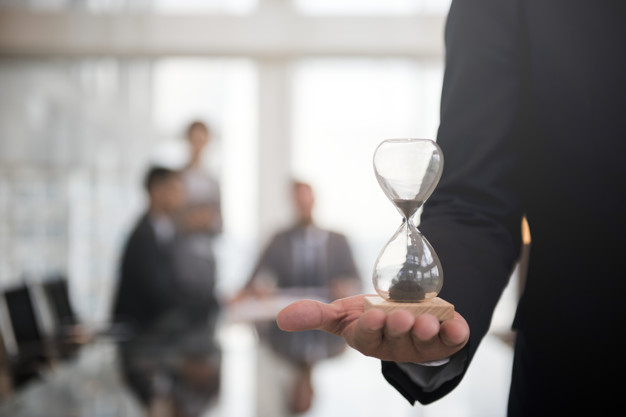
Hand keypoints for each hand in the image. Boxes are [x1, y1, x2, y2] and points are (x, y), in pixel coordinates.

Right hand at [276, 294, 468, 362]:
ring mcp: (422, 344)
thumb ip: (314, 315)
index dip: (372, 326)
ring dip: (426, 331)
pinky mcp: (446, 340)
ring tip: (426, 320)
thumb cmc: (370, 315)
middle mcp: (395, 345)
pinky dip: (457, 332)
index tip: (373, 314)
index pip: (368, 335)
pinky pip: (454, 340)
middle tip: (400, 316)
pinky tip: (456, 323)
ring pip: (425, 341)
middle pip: (397, 339)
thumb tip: (279, 319)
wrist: (406, 312)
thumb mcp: (342, 313)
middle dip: (399, 327)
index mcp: (369, 340)